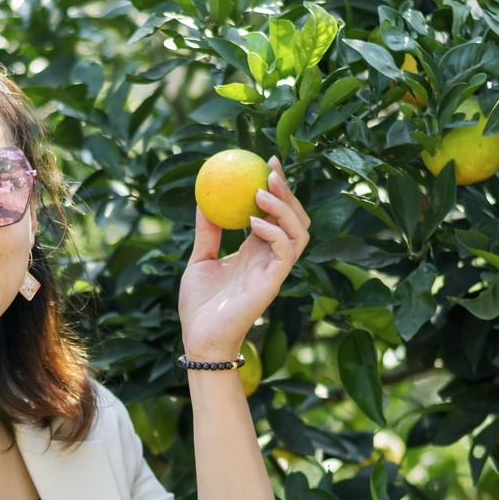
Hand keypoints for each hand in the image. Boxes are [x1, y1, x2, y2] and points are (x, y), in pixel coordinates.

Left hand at [180, 154, 310, 357]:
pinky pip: (285, 252)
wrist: (199, 338)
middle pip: (296, 218)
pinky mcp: (273, 283)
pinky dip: (274, 232)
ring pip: (300, 233)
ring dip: (284, 208)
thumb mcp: (199, 260)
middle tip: (270, 169)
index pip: (276, 213)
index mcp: (256, 250)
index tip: (266, 161)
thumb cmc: (199, 305)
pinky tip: (253, 221)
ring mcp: (275, 271)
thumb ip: (207, 233)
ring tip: (261, 191)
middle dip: (288, 191)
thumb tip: (203, 201)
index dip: (277, 187)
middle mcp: (270, 258)